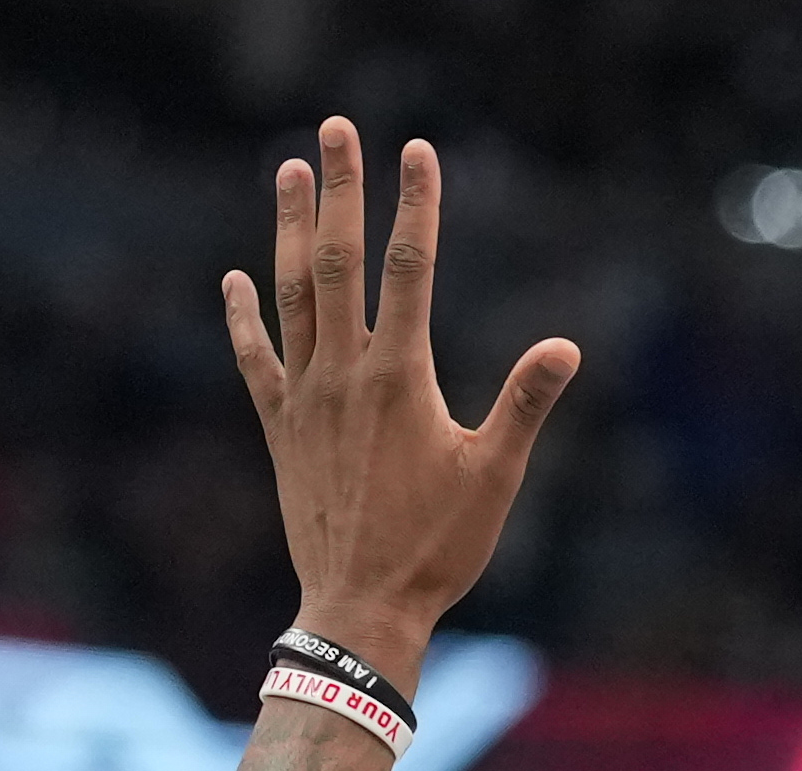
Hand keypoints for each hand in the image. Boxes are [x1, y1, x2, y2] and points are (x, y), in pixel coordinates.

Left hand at [217, 120, 580, 675]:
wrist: (361, 608)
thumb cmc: (437, 549)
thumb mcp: (493, 477)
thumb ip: (523, 405)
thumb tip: (565, 349)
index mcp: (399, 379)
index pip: (409, 269)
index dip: (415, 206)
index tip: (417, 151)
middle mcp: (343, 375)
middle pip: (337, 261)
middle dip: (340, 190)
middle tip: (338, 130)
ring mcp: (304, 398)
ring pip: (291, 294)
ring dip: (288, 228)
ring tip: (289, 170)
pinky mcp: (280, 427)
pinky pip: (256, 359)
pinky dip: (244, 316)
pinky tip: (236, 279)